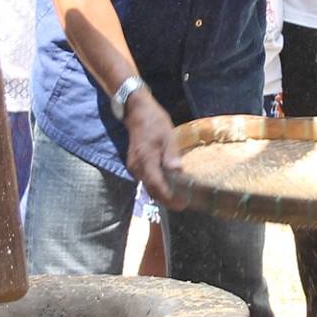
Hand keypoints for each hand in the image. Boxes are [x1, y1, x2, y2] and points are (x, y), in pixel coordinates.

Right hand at [123, 93, 184, 209]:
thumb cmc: (154, 122)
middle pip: (151, 190)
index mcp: (146, 159)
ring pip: (147, 186)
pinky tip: (167, 186)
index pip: (156, 185)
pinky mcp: (134, 165)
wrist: (137, 112)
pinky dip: (155, 186)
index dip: (168, 197)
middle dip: (166, 200)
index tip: (181, 204)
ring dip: (161, 194)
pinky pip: (145, 180)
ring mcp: (134, 166)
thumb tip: (177, 170)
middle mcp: (137, 167)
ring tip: (177, 197)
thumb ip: (171, 154)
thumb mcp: (168, 135)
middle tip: (182, 204)